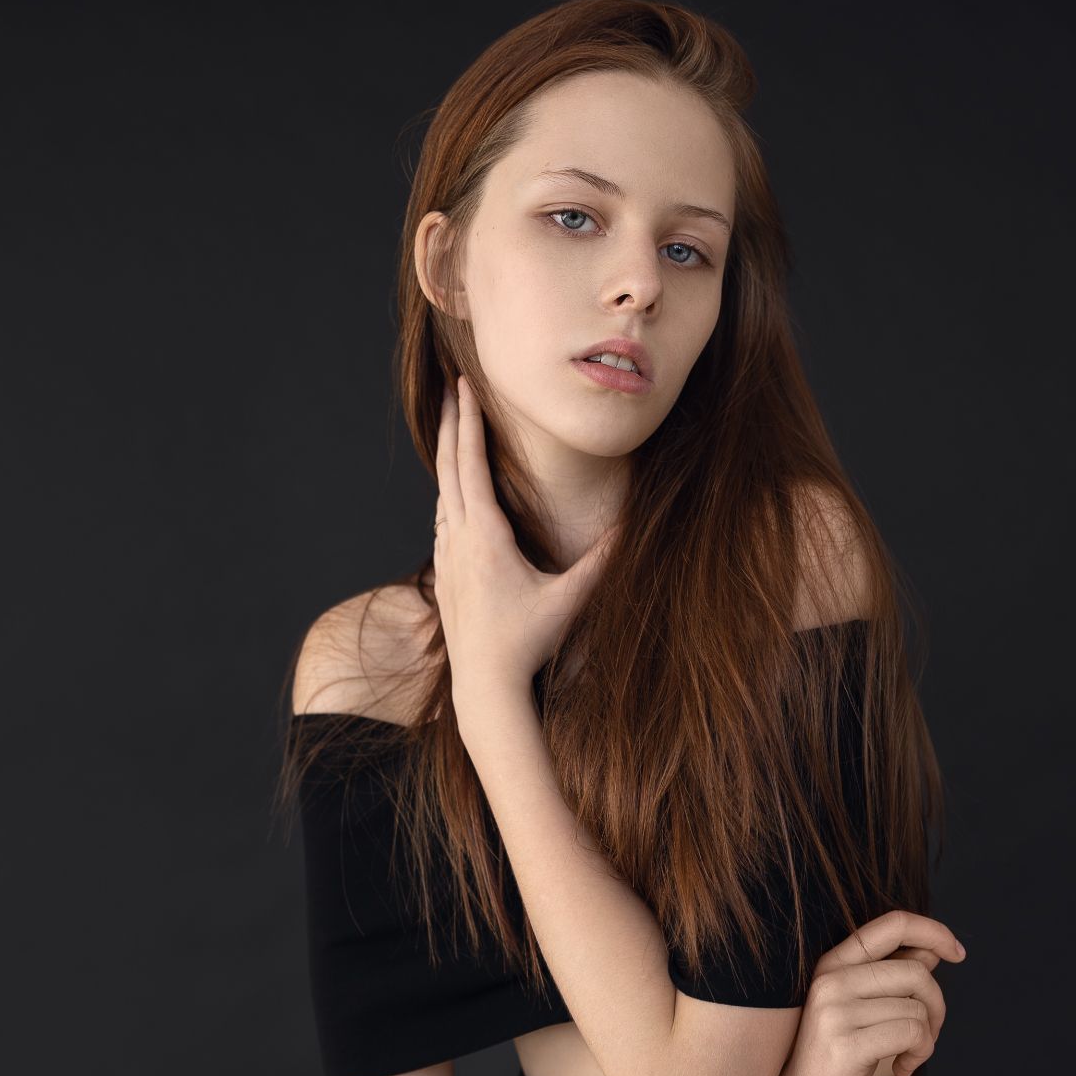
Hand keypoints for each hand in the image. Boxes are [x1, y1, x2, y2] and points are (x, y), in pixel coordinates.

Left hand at [432, 376, 613, 708]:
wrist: (485, 688)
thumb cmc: (528, 645)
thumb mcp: (569, 602)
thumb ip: (601, 564)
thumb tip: (633, 528)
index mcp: (484, 537)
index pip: (471, 464)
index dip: (468, 422)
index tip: (465, 387)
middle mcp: (458, 542)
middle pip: (448, 468)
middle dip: (449, 425)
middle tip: (449, 388)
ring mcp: (447, 561)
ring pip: (442, 495)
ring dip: (447, 459)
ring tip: (452, 431)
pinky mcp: (444, 579)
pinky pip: (442, 523)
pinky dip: (448, 495)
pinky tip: (453, 497)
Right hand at [762, 910, 965, 1075]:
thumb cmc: (833, 1067)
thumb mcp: (865, 1014)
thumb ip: (894, 980)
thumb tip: (933, 950)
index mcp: (832, 965)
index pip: (891, 925)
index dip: (933, 930)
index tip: (958, 952)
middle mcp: (829, 981)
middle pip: (916, 973)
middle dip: (936, 1008)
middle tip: (924, 1038)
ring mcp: (833, 1012)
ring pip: (917, 1009)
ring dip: (925, 1041)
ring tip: (905, 1058)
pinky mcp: (844, 1046)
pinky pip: (911, 1034)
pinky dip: (918, 1055)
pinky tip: (900, 1071)